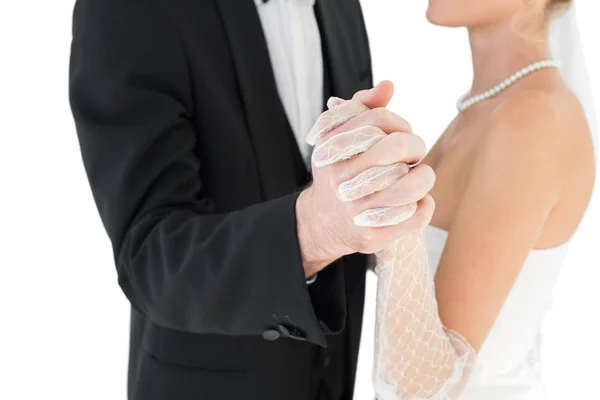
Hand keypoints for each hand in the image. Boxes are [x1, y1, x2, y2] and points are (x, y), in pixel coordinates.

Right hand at [297, 81, 434, 276]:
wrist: (322, 222)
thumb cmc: (340, 172)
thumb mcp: (340, 137)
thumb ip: (362, 108)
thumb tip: (388, 85)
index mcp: (332, 149)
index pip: (377, 119)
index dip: (398, 123)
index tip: (401, 132)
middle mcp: (340, 179)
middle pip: (395, 148)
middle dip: (414, 146)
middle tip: (414, 153)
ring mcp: (356, 210)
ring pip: (409, 185)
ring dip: (423, 177)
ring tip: (420, 177)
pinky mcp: (372, 234)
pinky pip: (415, 216)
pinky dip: (425, 206)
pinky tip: (419, 201)